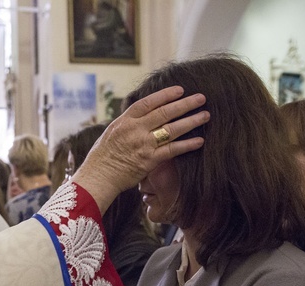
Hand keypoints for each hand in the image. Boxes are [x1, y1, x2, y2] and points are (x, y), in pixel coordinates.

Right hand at [72, 86, 208, 212]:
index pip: (148, 103)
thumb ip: (129, 123)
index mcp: (125, 121)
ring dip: (191, 121)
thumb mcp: (112, 132)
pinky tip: (200, 141)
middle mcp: (135, 130)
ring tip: (205, 115)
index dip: (165, 95)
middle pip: (164, 113)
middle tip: (201, 98)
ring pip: (172, 129)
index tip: (180, 89)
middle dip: (185, 104)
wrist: (98, 177)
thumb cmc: (103, 156)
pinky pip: (173, 150)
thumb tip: (144, 115)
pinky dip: (187, 145)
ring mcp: (143, 145)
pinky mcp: (150, 161)